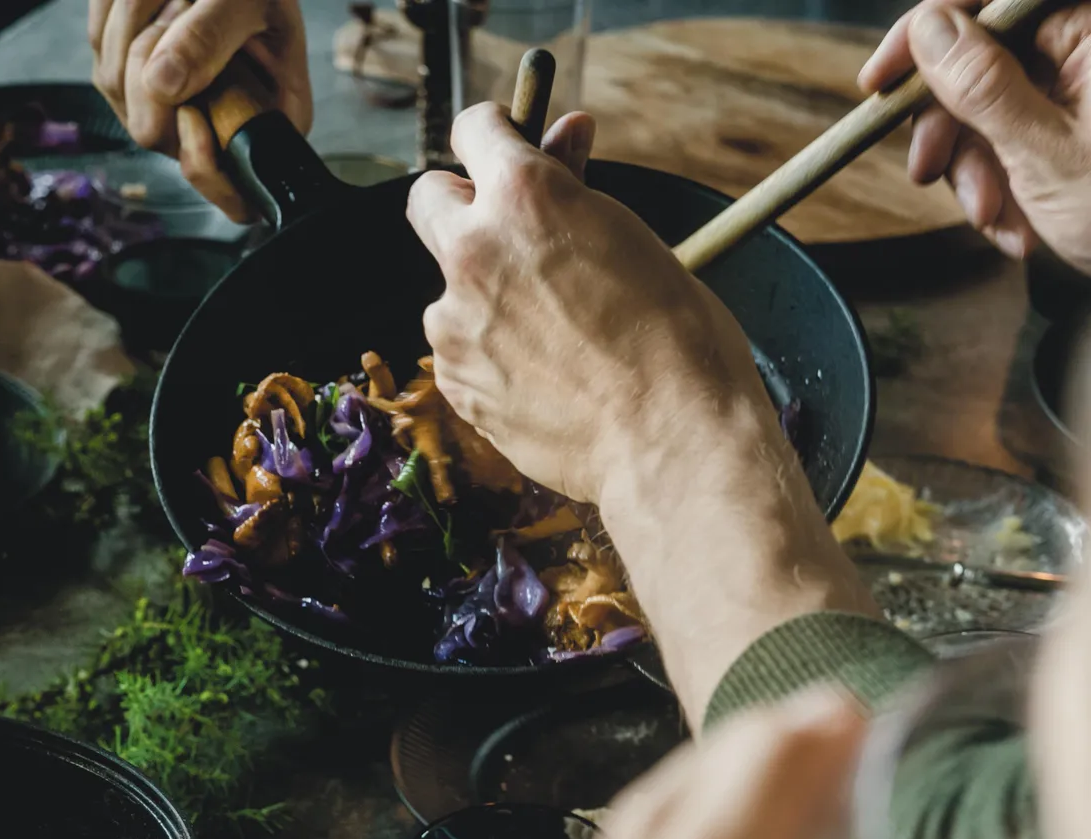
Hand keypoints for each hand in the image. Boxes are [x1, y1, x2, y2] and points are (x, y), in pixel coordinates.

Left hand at [88, 0, 311, 221]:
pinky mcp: (133, 78)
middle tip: (186, 2)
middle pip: (150, 129)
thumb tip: (162, 83)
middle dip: (153, 52)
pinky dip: (117, 11)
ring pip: (115, 83)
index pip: (227, 189)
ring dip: (134, 18)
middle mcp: (212, 127)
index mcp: (261, 123)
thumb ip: (212, 36)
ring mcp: (166, 108)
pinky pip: (102, 53)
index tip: (190, 106)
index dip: (199, 158)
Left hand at [407, 103, 872, 721]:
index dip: (493, 139)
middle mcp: (473, 251)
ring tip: (553, 332)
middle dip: (462, 209)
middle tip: (510, 235)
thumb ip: (576, 188)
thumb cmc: (674, 338)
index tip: (506, 152)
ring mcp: (454, 322)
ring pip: (446, 290)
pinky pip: (457, 350)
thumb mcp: (631, 235)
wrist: (665, 441)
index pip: (473, 131)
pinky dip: (486, 353)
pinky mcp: (453, 381)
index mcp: (524, 196)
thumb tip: (562, 138)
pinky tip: (541, 373)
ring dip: (480, 297)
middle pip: (429, 202)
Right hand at [861, 1, 1090, 271]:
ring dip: (975, 170)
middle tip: (932, 174)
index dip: (926, 33)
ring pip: (985, 108)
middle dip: (952, 126)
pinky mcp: (1068, 121)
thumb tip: (928, 27)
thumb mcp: (1045, 150)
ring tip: (995, 217)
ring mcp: (1076, 84)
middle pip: (979, 58)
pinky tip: (1016, 220)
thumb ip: (982, 84)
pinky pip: (1006, 139)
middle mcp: (1085, 45)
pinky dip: (998, 184)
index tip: (879, 81)